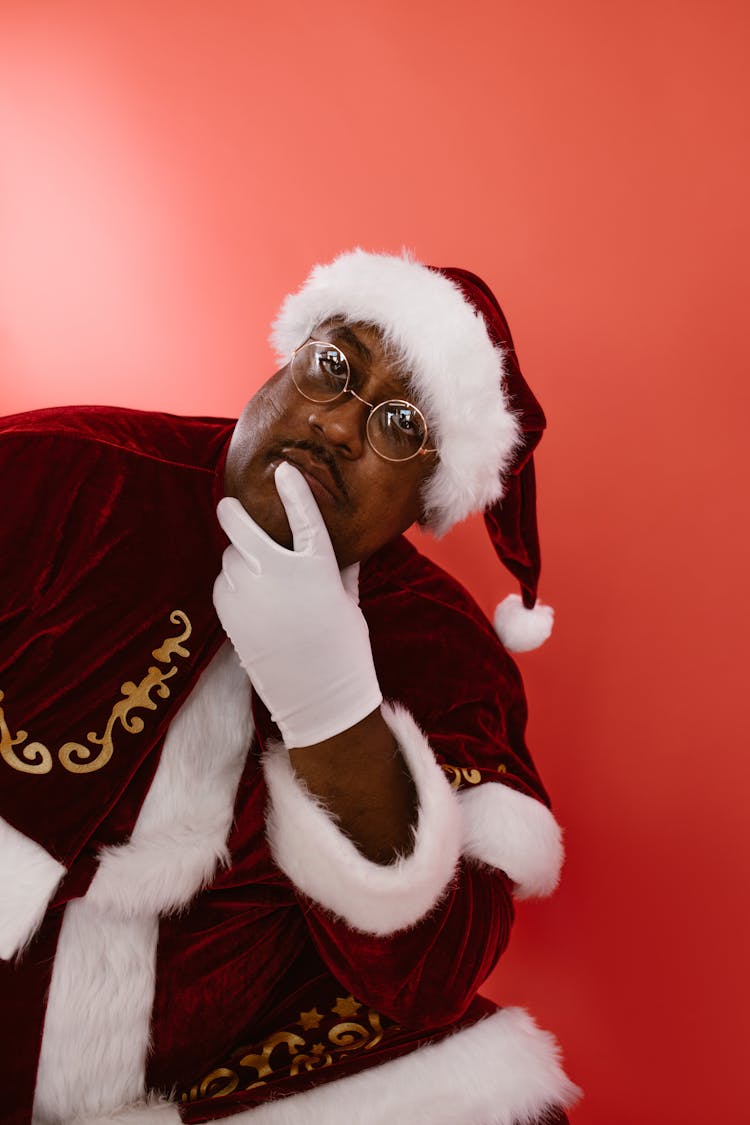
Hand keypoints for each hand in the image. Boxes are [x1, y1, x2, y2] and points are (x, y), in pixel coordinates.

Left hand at [213, 462, 382, 747]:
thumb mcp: (348, 602)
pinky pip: (223, 584)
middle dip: (230, 513)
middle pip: (239, 528)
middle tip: (228, 506)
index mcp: (316, 567)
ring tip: (259, 578)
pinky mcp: (229, 614)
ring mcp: (249, 594)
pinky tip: (251, 599)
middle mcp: (277, 574)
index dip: (293, 491)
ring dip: (240, 559)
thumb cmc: (343, 647)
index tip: (283, 469)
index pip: (304, 517)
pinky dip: (233, 584)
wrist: (318, 696)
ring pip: (230, 558)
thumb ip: (343, 568)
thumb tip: (347, 546)